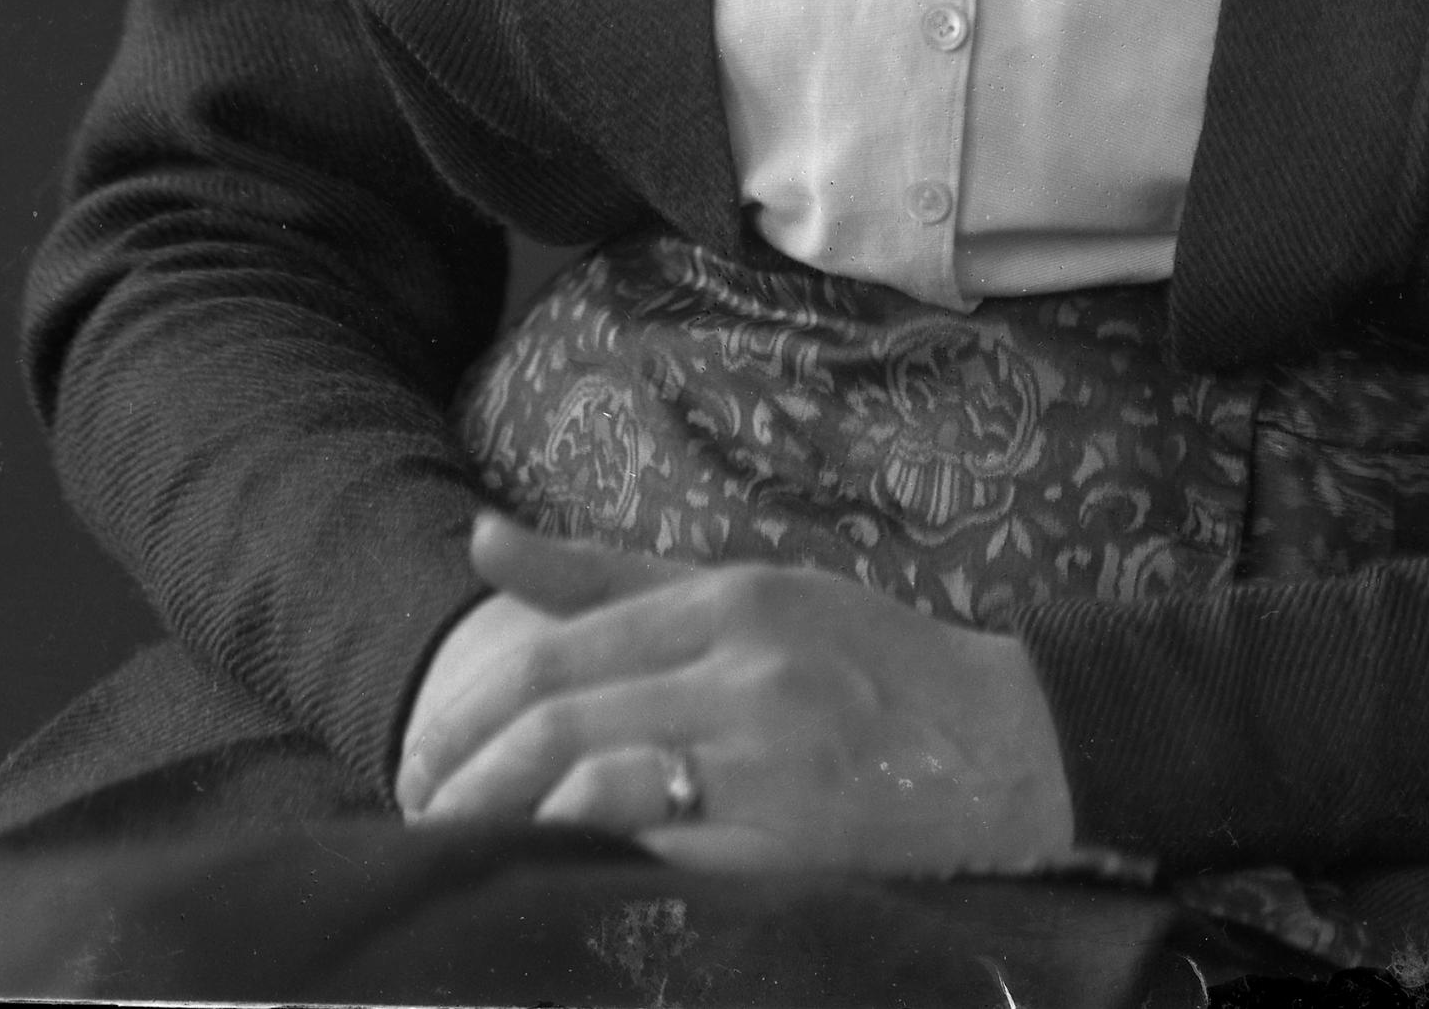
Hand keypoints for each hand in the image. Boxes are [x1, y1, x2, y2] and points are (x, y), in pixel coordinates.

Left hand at [395, 509, 1076, 876]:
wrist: (1006, 741)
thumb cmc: (863, 661)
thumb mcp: (741, 592)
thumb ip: (605, 577)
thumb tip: (478, 537)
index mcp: (730, 601)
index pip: (561, 652)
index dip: (471, 715)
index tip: (423, 760)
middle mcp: (744, 672)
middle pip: (564, 726)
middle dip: (471, 782)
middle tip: (425, 820)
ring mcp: (771, 764)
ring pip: (602, 795)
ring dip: (517, 834)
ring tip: (473, 859)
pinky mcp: (795, 851)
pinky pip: (667, 864)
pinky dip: (598, 876)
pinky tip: (560, 890)